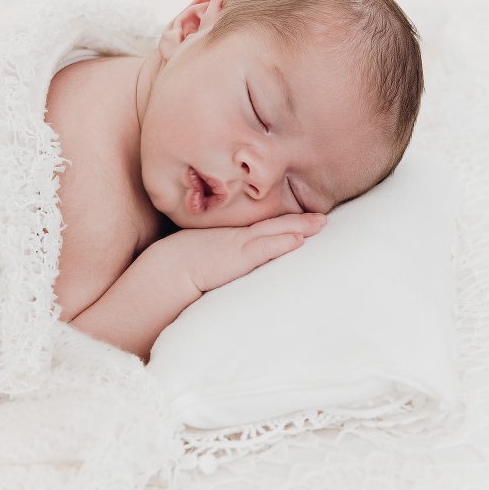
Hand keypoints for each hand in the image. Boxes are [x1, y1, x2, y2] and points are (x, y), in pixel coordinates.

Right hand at [159, 213, 326, 293]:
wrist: (166, 271)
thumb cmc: (179, 266)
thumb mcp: (205, 257)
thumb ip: (221, 257)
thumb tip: (228, 268)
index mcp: (231, 238)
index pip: (262, 228)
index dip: (284, 224)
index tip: (303, 221)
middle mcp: (237, 237)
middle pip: (274, 225)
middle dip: (300, 222)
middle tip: (322, 219)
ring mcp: (238, 245)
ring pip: (274, 231)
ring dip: (299, 227)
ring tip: (320, 224)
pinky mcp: (237, 257)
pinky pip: (263, 247)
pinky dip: (281, 242)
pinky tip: (298, 240)